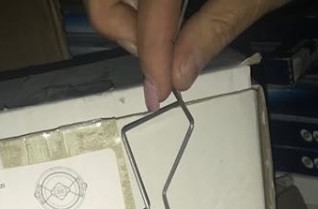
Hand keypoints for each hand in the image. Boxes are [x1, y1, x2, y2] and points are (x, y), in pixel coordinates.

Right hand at [85, 0, 286, 107]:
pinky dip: (140, 6)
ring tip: (166, 39)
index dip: (151, 54)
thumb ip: (213, 28)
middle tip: (161, 63)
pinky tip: (168, 17)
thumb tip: (179, 75)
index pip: (149, 8)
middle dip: (127, 35)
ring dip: (129, 19)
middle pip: (104, 0)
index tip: (159, 91)